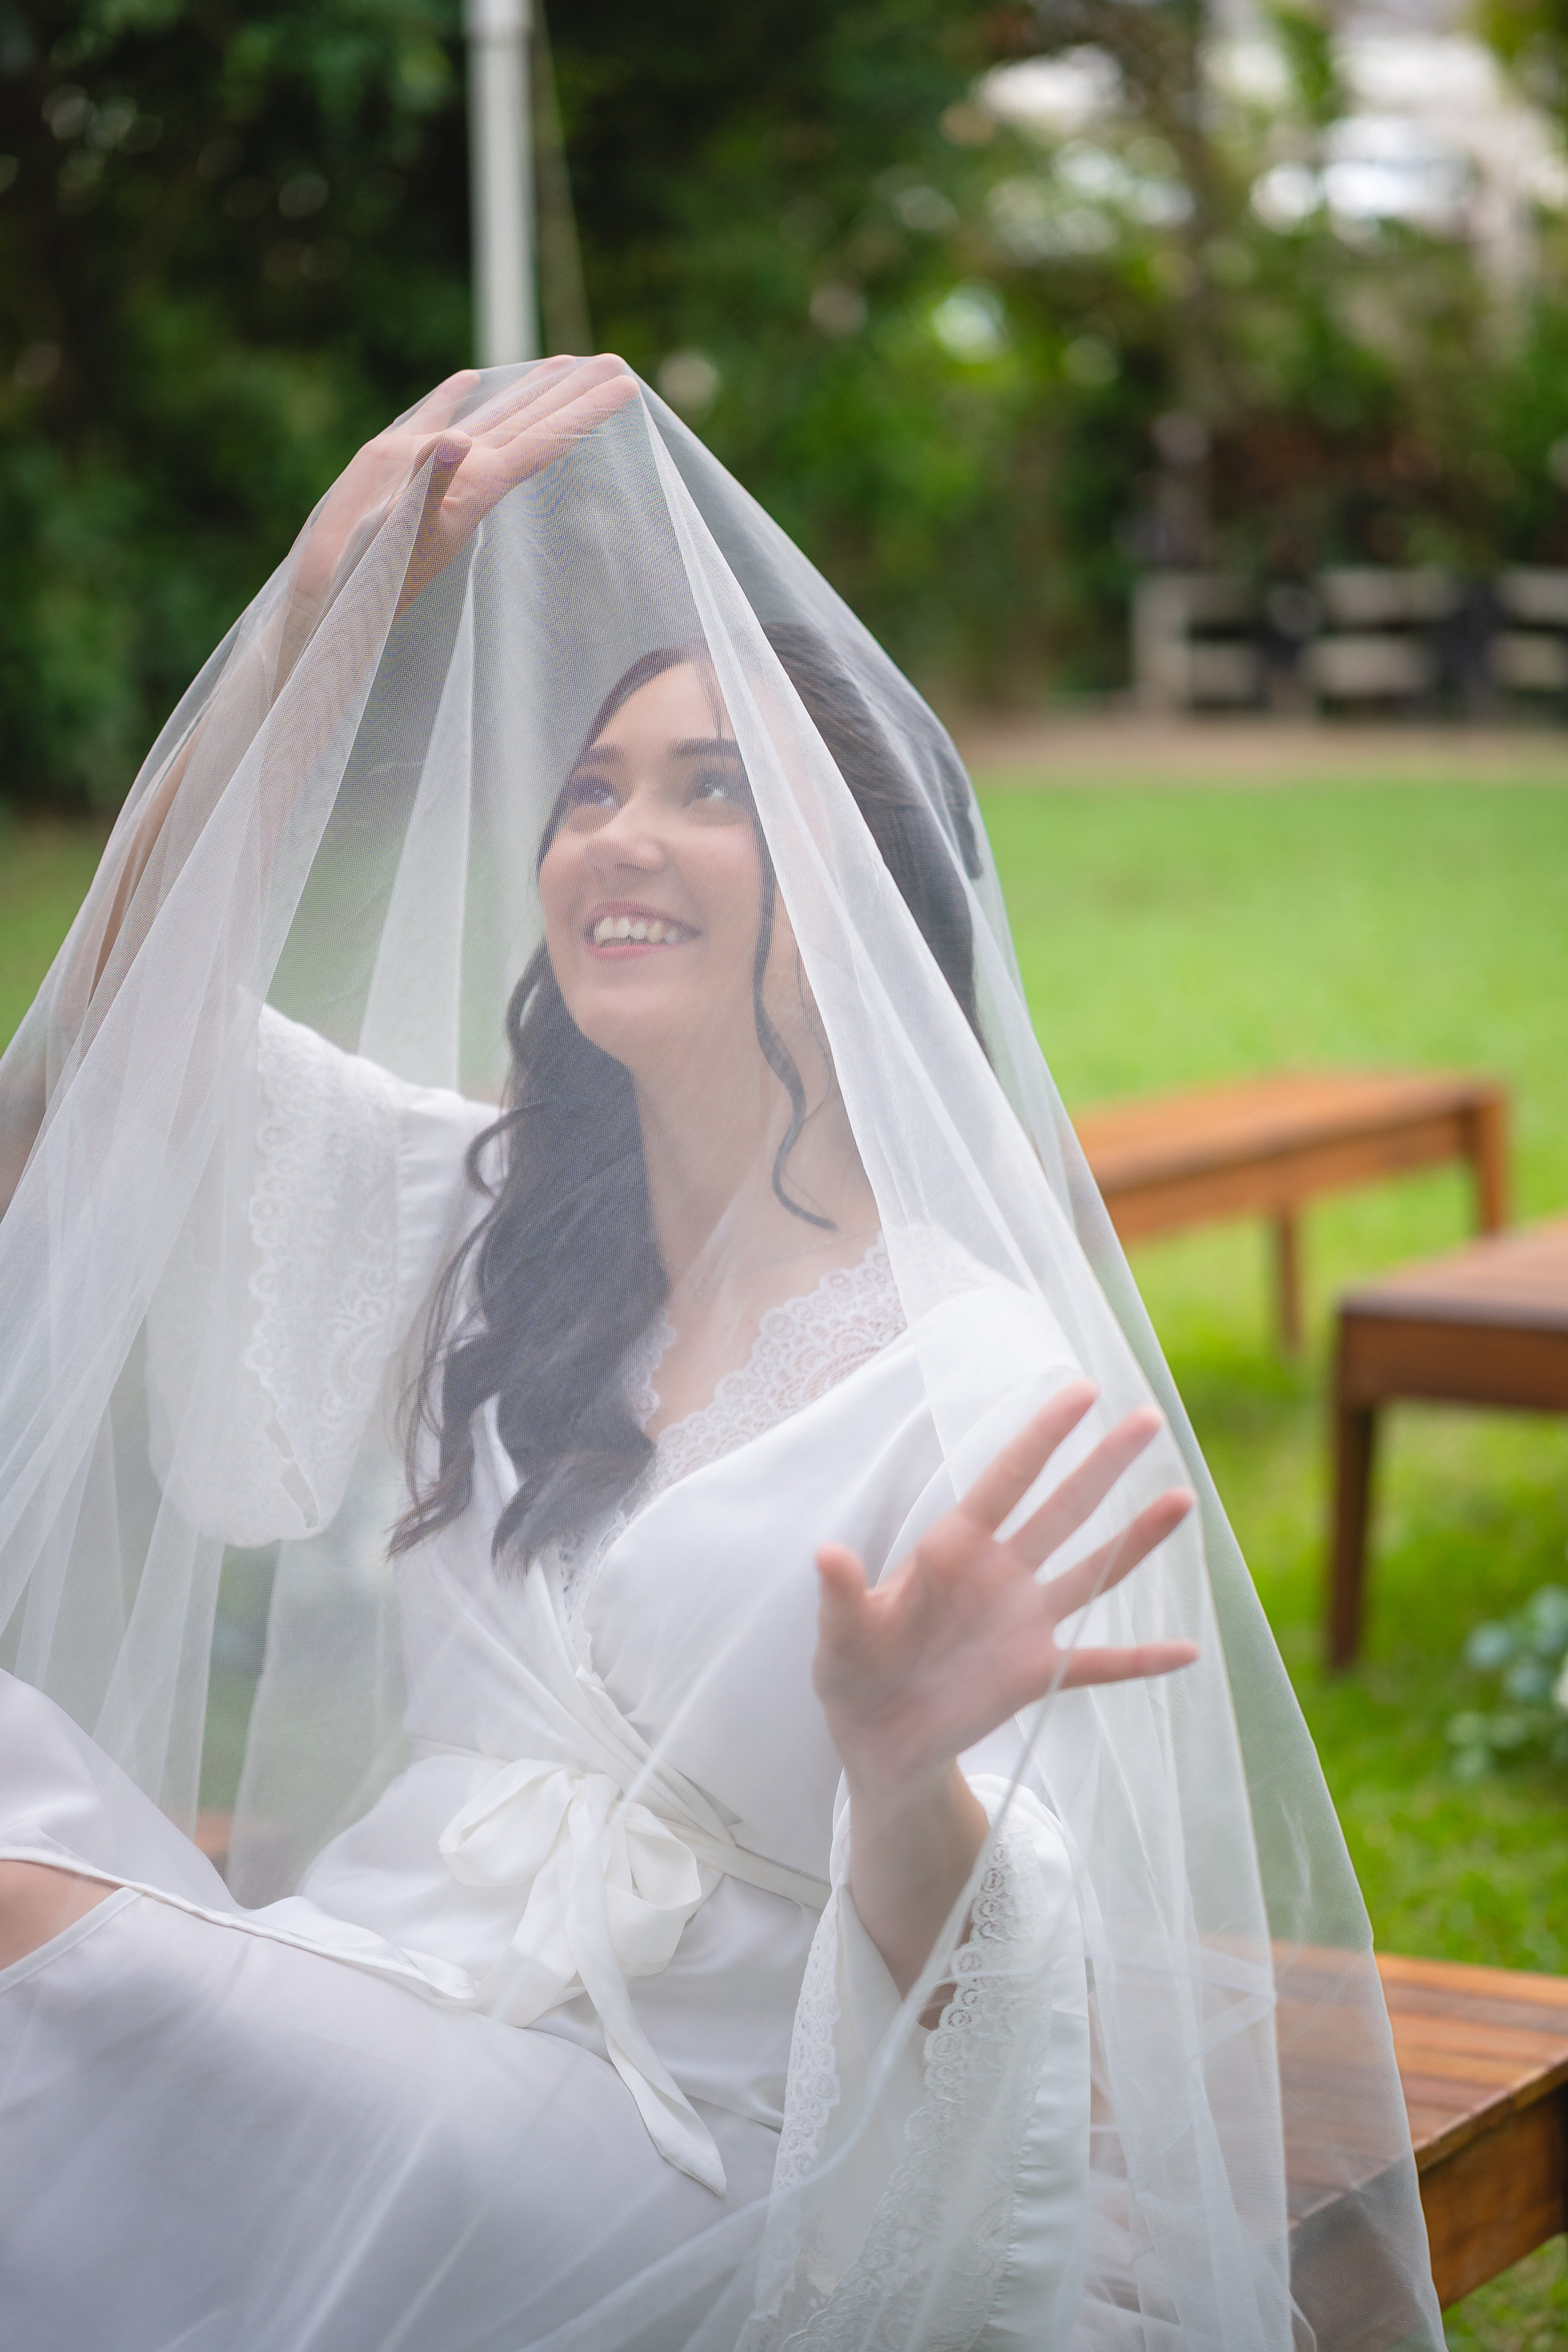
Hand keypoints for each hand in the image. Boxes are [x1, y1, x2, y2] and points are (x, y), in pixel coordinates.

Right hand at [294, 353, 639, 622]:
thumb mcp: (400, 531)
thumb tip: (460, 439)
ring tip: (562, 365)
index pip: (542, 440)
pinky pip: (438, 421)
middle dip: (573, 395)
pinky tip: (470, 380)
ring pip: (494, 421)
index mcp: (476, 485)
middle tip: (619, 364)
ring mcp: (436, 470)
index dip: (584, 411)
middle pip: (533, 427)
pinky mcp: (400, 467)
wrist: (330, 602)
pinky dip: (457, 398)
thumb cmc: (365, 576)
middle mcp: (465, 475)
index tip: (627, 383)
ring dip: (528, 395)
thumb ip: (430, 484)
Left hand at [813, 1379, 1196, 1799]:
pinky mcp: (1039, 1674)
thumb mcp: (841, 1636)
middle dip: (1104, 1464)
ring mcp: (1025, 1622)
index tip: (1082, 1390)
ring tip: (1183, 1497)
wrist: (877, 1742)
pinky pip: (1101, 1664)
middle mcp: (1000, 1574)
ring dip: (1137, 1538)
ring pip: (1093, 1571)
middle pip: (1062, 1509)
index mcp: (952, 1550)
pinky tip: (1188, 1650)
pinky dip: (1143, 1660)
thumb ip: (843, 1596)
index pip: (1006, 1480)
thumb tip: (825, 1554)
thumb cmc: (852, 1673)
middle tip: (1149, 1418)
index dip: (1043, 1436)